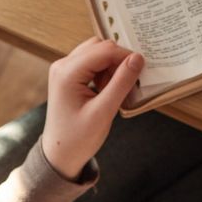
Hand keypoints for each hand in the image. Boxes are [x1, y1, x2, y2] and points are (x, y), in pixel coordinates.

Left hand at [41, 38, 144, 179]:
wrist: (60, 155)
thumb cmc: (78, 138)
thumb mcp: (103, 112)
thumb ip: (121, 83)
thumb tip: (137, 58)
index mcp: (67, 73)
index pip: (104, 50)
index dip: (126, 57)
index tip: (141, 72)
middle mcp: (63, 65)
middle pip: (100, 46)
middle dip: (118, 61)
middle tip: (127, 84)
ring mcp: (65, 70)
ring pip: (98, 53)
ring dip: (112, 67)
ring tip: (115, 91)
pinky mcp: (70, 76)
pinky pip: (93, 63)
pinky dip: (105, 72)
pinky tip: (108, 90)